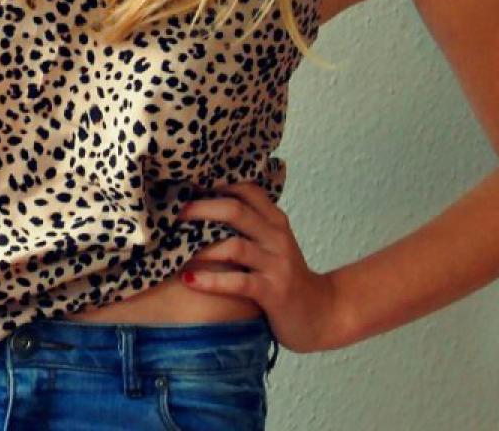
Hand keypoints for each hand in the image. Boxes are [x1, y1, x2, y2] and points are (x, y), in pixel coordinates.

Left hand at [177, 180, 342, 353]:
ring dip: (201, 246)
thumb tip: (206, 208)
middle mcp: (277, 237)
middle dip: (201, 208)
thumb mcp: (273, 245)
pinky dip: (211, 280)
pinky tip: (189, 280)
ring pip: (234, 245)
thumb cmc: (286, 278)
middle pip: (236, 210)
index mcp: (275, 221)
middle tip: (174, 213)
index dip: (216, 183)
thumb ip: (250, 226)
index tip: (188, 184)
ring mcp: (276, 264)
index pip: (247, 189)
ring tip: (176, 248)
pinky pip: (239, 282)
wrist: (324, 314)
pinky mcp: (273, 292)